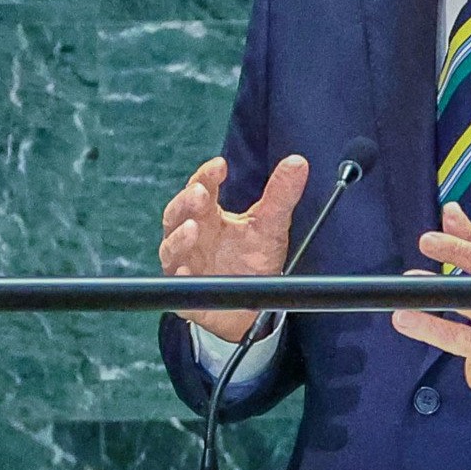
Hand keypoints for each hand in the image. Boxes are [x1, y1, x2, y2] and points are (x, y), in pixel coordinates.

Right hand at [159, 154, 308, 342]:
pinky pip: (177, 284)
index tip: (220, 166)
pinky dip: (180, 276)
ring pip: (171, 247)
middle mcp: (191, 237)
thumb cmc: (253, 260)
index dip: (207, 176)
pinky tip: (186, 270)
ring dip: (179, 237)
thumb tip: (299, 162)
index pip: (201, 188)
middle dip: (187, 202)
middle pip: (178, 214)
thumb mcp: (270, 225)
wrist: (251, 306)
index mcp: (208, 216)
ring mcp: (184, 264)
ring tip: (193, 228)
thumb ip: (281, 194)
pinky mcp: (186, 292)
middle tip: (202, 193)